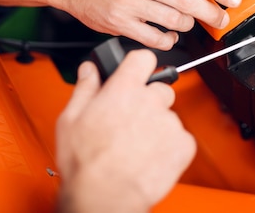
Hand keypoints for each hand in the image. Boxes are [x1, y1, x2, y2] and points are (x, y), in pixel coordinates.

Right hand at [55, 51, 195, 212]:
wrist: (105, 196)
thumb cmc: (86, 162)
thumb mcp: (70, 119)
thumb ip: (85, 88)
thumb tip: (90, 70)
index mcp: (124, 90)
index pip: (143, 58)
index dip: (140, 65)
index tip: (137, 72)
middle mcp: (150, 101)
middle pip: (159, 88)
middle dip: (149, 101)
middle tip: (132, 121)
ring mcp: (169, 122)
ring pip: (169, 116)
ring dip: (158, 126)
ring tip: (137, 146)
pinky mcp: (183, 144)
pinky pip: (180, 138)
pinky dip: (170, 147)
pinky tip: (150, 157)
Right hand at [60, 0, 240, 49]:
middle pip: (187, 0)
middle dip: (212, 12)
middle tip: (221, 18)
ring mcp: (128, 2)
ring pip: (174, 21)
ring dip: (188, 24)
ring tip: (187, 21)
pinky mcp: (120, 23)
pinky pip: (155, 38)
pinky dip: (169, 39)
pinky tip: (170, 33)